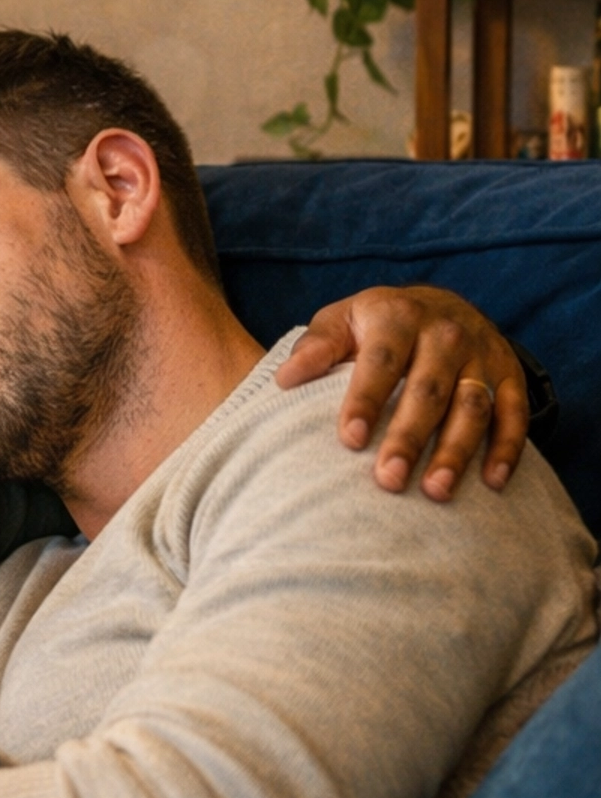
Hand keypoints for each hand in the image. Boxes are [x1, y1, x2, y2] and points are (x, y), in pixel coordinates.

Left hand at [275, 285, 527, 498]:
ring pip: (473, 406)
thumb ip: (316, 347)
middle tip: (388, 480)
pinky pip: (514, 414)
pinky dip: (507, 449)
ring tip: (435, 492)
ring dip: (457, 451)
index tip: (350, 440)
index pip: (381, 361)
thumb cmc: (378, 324)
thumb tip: (284, 380)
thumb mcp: (342, 320)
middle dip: (409, 437)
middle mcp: (445, 334)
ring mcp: (482, 355)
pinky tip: (491, 483)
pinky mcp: (510, 376)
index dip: (366, 399)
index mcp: (398, 317)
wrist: (442, 305)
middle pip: (428, 391)